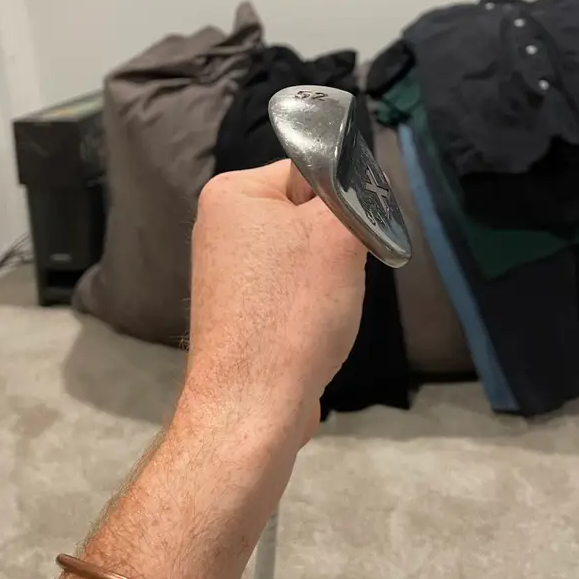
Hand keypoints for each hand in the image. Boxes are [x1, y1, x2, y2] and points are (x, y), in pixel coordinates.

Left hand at [185, 161, 367, 443]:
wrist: (253, 407)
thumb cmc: (293, 311)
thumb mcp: (339, 235)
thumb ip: (355, 196)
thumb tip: (360, 186)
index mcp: (230, 193)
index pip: (307, 170)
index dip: (341, 200)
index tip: (353, 235)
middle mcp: (218, 226)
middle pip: (305, 213)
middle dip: (334, 243)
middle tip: (341, 275)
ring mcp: (225, 272)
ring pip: (302, 255)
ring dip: (327, 277)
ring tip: (325, 307)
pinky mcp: (237, 311)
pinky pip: (288, 289)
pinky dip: (308, 305)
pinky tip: (312, 329)